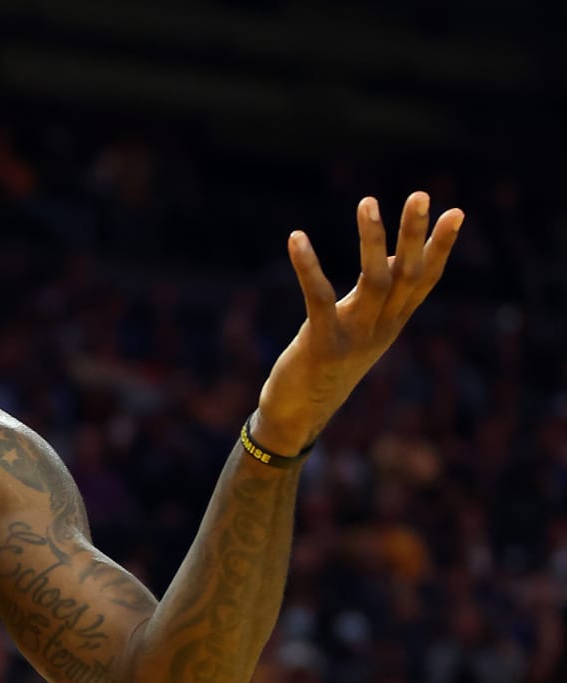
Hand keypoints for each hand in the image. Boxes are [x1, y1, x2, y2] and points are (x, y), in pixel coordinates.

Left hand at [256, 191, 463, 452]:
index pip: (425, 280)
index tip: (457, 212)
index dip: (441, 247)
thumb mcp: (360, 329)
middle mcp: (381, 328)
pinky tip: (296, 237)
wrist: (298, 417)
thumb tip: (390, 255)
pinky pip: (319, 297)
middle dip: (415, 235)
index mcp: (392, 322)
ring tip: (368, 201)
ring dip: (372, 240)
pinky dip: (308, 266)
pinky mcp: (322, 344)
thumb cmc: (326, 366)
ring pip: (375, 282)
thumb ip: (378, 296)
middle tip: (422, 195)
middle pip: (407, 276)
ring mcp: (355, 337)